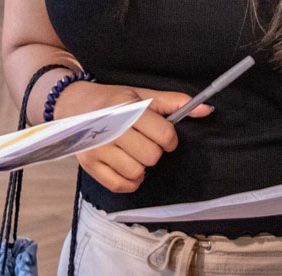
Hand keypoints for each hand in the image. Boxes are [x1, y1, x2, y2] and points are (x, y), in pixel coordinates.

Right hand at [51, 81, 210, 193]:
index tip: (163, 136)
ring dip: (141, 166)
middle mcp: (111, 130)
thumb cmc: (114, 102)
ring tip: (133, 153)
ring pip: (137, 172)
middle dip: (154, 151)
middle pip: (152, 156)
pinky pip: (121, 186)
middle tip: (144, 142)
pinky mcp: (90, 166)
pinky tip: (126, 166)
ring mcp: (98, 149)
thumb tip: (206, 109)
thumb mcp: (142, 95)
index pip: (164, 134)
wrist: (75, 106)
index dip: (169, 138)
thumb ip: (174, 102)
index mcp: (127, 109)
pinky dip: (130, 181)